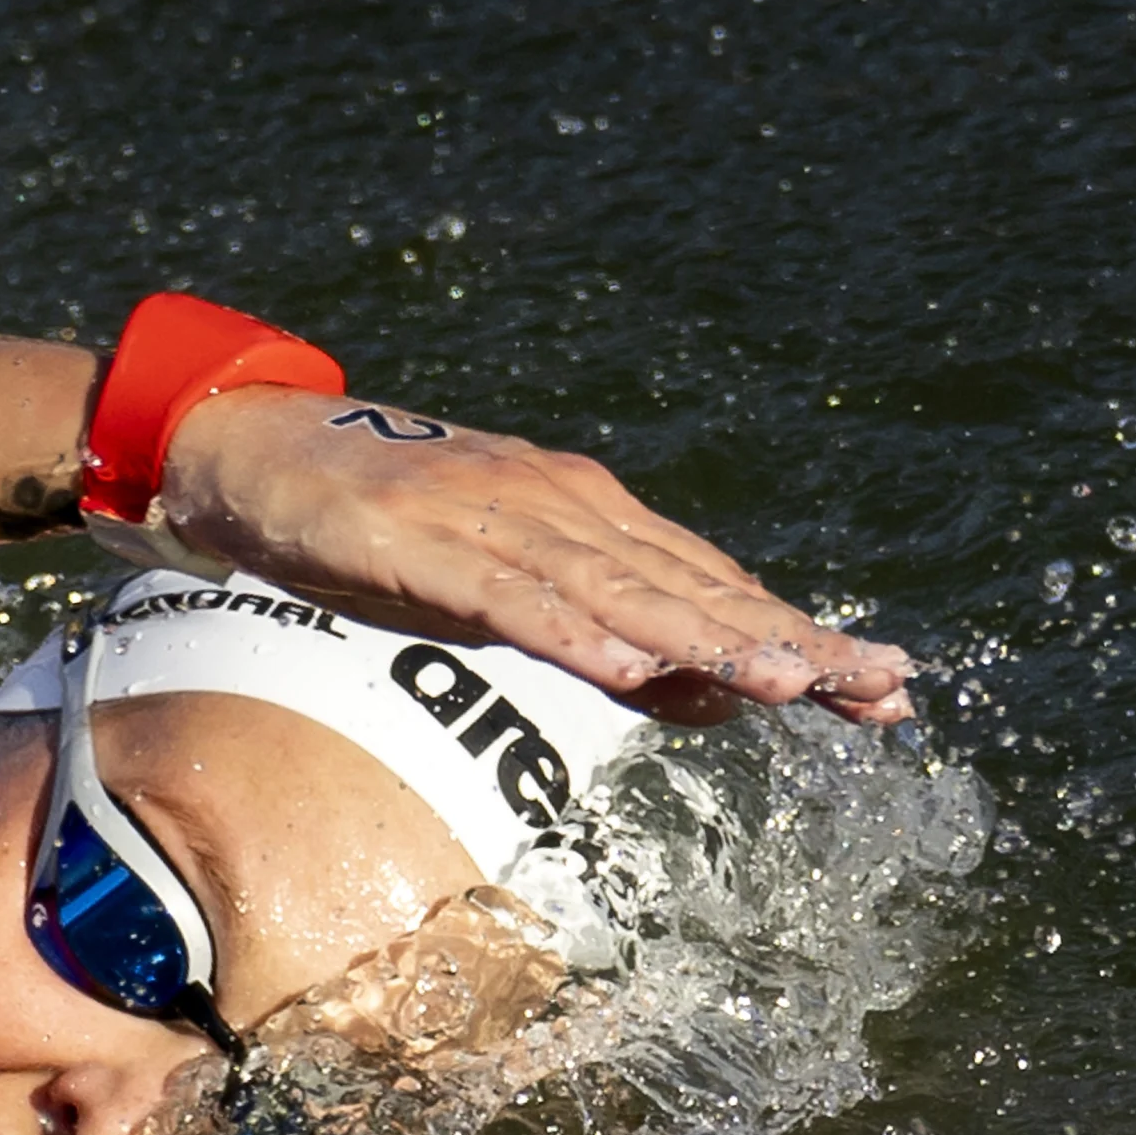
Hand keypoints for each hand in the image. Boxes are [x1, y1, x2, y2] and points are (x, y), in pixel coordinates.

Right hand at [157, 385, 915, 726]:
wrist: (250, 443)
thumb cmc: (373, 524)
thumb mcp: (492, 585)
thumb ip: (591, 629)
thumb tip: (696, 691)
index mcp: (585, 517)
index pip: (714, 586)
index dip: (801, 636)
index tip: (885, 688)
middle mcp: (557, 506)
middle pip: (691, 586)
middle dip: (789, 640)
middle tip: (880, 686)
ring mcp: (488, 518)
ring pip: (619, 590)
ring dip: (706, 637)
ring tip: (788, 682)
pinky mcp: (415, 539)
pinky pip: (506, 595)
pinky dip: (572, 628)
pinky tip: (630, 663)